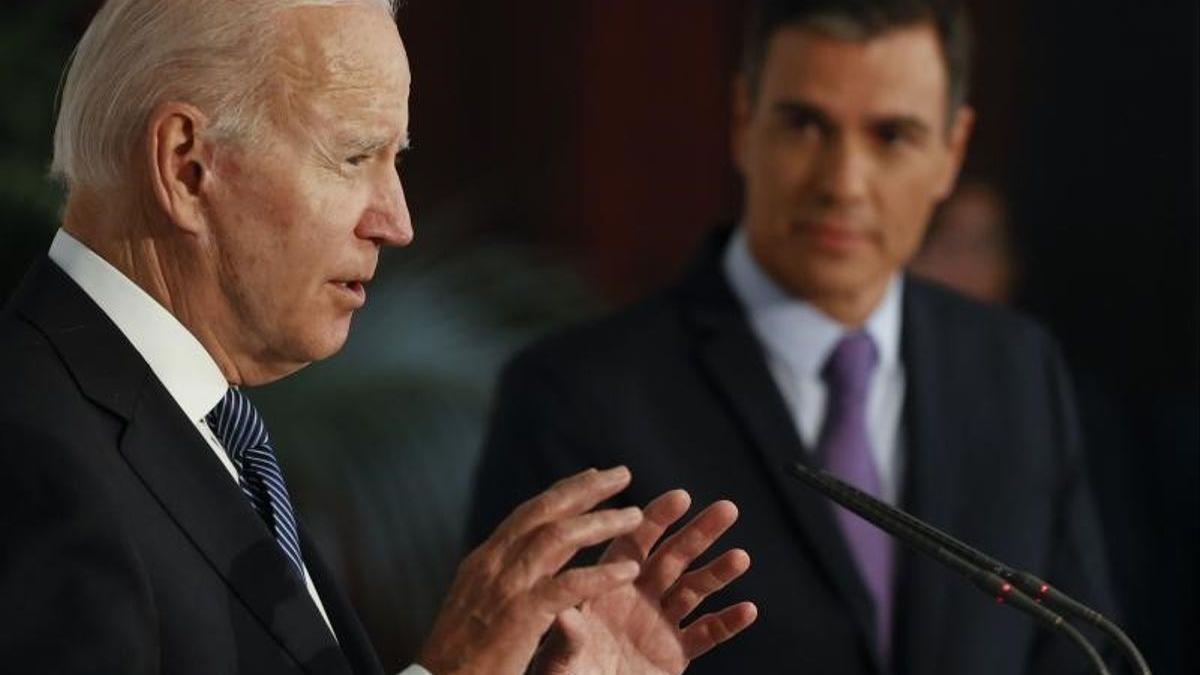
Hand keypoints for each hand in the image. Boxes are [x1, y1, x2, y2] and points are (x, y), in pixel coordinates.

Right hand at [417, 467, 644, 674]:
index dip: (563, 492)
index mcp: (483, 562)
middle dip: (586, 489)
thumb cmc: (458, 658)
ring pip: (560, 537)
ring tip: (636, 516)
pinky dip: (601, 576)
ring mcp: (506, 587)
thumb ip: (498, 580)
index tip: (591, 476)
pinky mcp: (521, 616)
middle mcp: (493, 564)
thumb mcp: (473, 605)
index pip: (528, 514)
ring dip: (601, 522)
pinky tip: (628, 570)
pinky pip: (569, 586)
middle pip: (545, 511)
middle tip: (621, 474)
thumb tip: (521, 564)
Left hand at [534, 490, 757, 674]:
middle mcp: (636, 599)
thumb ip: (568, 638)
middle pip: (672, 558)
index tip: (681, 497)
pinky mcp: (675, 655)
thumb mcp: (560, 659)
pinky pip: (706, 634)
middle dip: (699, 533)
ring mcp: (658, 625)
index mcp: (606, 588)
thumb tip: (566, 615)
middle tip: (726, 509)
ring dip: (718, 573)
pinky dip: (727, 623)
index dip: (657, 519)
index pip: (634, 544)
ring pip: (694, 591)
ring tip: (741, 557)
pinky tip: (748, 609)